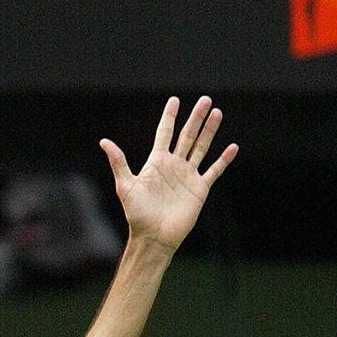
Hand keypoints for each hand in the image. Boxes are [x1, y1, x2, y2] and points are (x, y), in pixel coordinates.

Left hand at [100, 96, 238, 253]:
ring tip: (217, 113)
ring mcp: (187, 176)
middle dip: (196, 118)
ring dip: (209, 131)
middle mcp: (173, 166)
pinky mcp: (199, 189)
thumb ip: (118, 162)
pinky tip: (232, 147)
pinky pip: (214, 171)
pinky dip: (223, 160)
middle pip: (187, 136)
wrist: (153, 237)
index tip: (174, 100)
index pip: (164, 133)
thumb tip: (104, 142)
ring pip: (201, 148)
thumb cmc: (137, 214)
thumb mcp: (125, 186)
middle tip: (205, 99)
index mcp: (156, 162)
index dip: (169, 117)